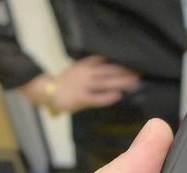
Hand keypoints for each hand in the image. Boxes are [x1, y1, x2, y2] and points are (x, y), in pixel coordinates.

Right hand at [21, 56, 139, 113]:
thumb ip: (91, 68)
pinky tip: (118, 96)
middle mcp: (86, 74)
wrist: (46, 91)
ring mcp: (84, 86)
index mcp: (85, 65)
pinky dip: (107, 97)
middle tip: (140, 72)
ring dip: (121, 82)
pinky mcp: (81, 99)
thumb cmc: (65, 83)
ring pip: (105, 82)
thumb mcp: (78, 70)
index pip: (104, 60)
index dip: (119, 60)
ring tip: (134, 82)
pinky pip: (96, 98)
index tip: (133, 60)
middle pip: (108, 70)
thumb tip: (109, 66)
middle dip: (125, 71)